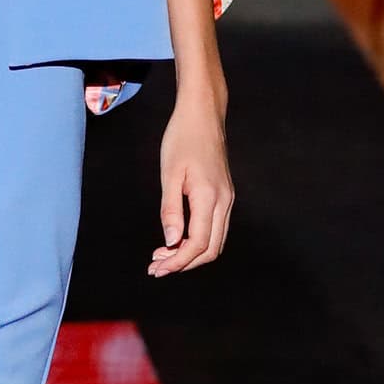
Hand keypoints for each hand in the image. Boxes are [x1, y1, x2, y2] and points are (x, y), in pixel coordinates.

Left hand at [149, 100, 232, 276]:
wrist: (203, 115)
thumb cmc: (182, 139)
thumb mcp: (169, 174)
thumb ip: (170, 210)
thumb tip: (170, 242)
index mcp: (209, 198)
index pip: (197, 245)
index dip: (178, 262)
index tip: (157, 268)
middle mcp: (224, 202)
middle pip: (210, 250)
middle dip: (184, 263)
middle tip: (156, 267)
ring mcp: (227, 199)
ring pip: (215, 242)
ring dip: (190, 254)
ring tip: (163, 256)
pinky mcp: (225, 195)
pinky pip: (215, 228)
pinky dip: (198, 241)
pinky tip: (177, 239)